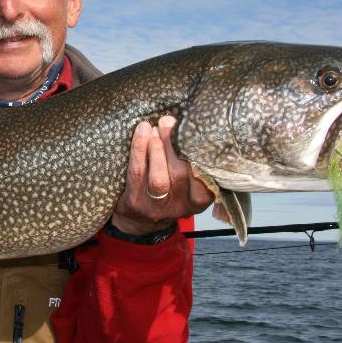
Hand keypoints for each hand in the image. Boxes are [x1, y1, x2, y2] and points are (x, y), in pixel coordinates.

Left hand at [111, 115, 213, 235]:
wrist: (137, 219)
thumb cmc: (167, 191)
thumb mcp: (188, 184)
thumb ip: (194, 162)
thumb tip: (194, 124)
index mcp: (199, 200)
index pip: (206, 179)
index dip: (200, 153)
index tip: (195, 130)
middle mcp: (180, 207)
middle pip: (181, 175)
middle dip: (174, 145)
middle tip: (169, 122)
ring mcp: (156, 207)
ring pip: (160, 179)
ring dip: (157, 149)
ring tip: (156, 128)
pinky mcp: (135, 202)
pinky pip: (137, 173)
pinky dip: (139, 149)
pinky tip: (142, 131)